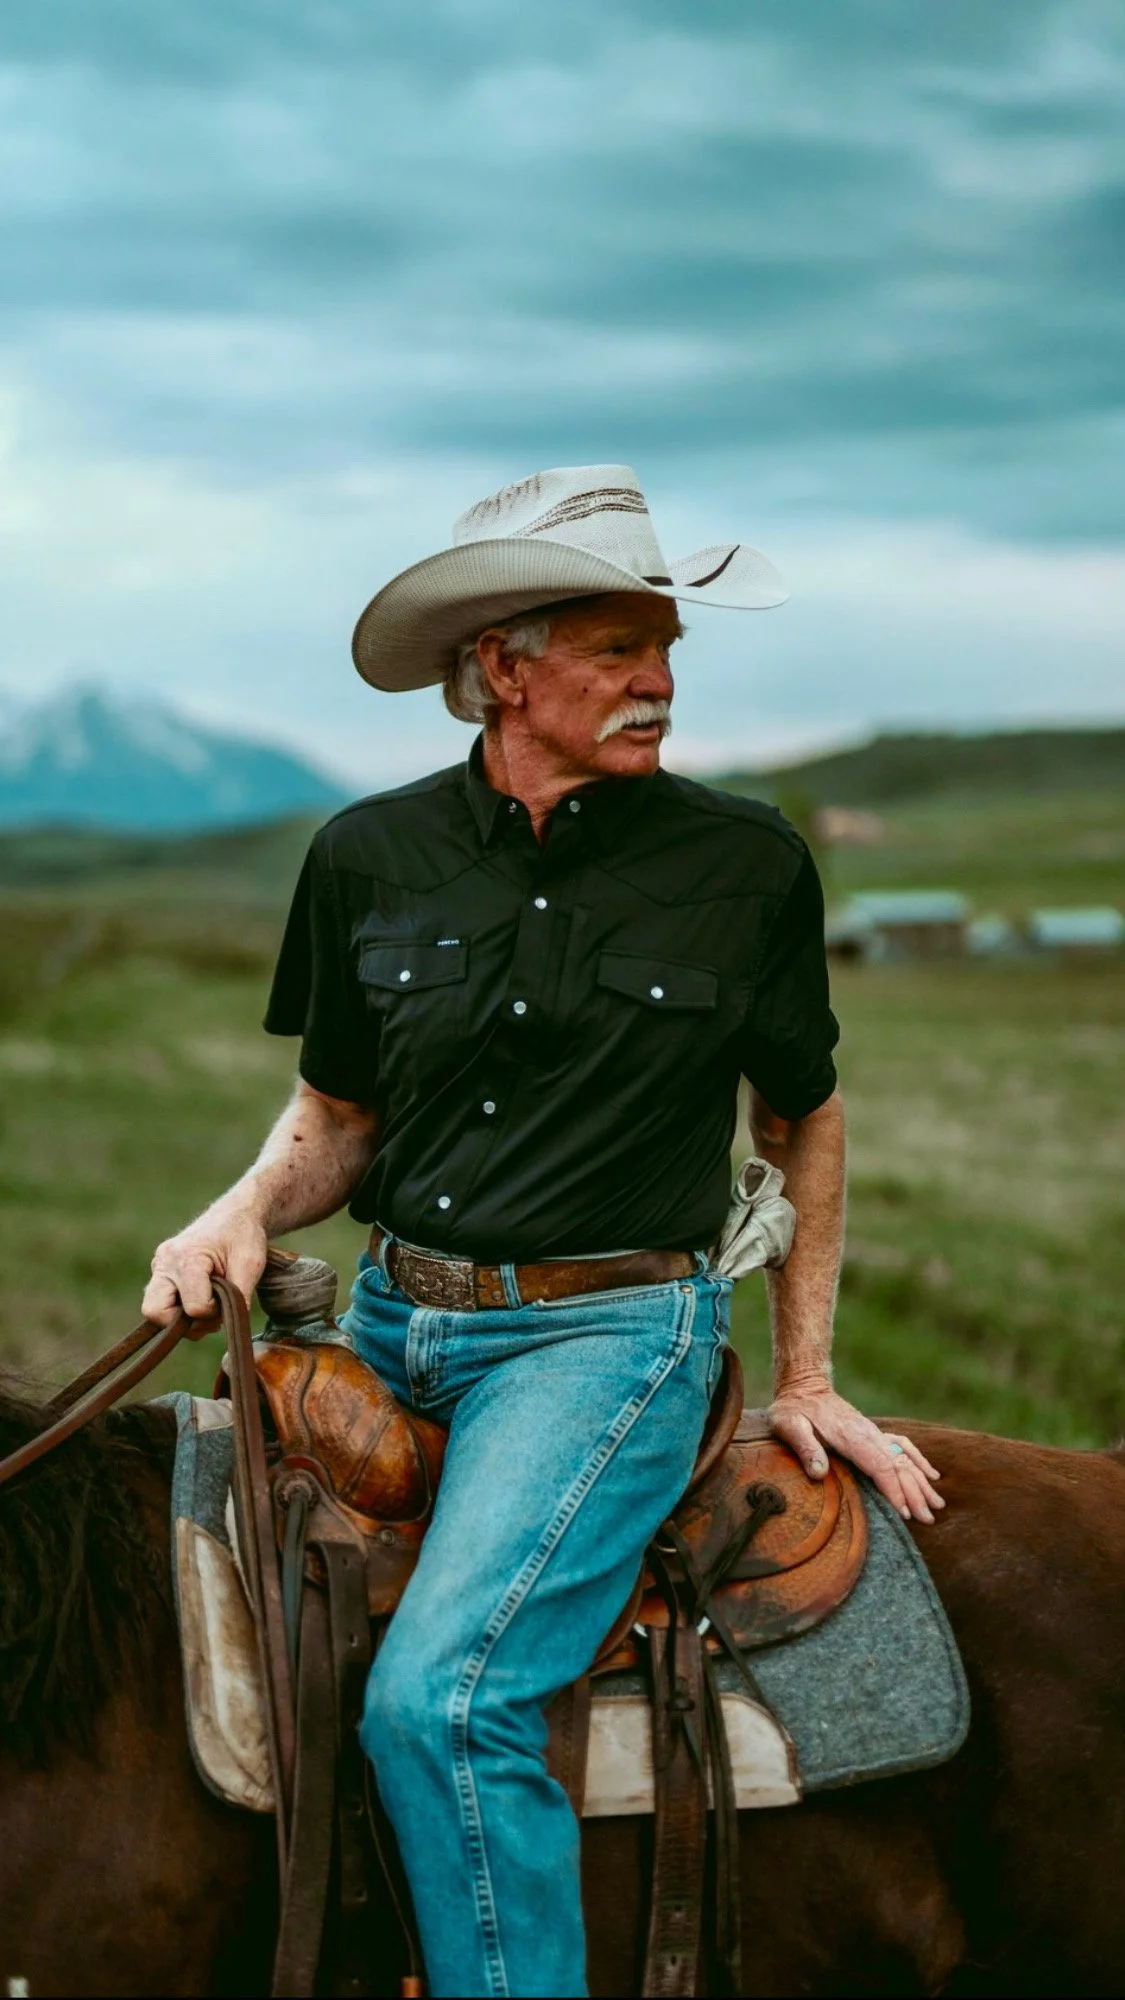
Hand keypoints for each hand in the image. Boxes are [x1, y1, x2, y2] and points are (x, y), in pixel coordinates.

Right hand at [142, 1206, 268, 1326]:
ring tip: (208, 1301)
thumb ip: (240, 1296)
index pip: (194, 1308)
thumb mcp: (251, 1263)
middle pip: (155, 1312)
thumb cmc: (243, 1235)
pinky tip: (199, 1296)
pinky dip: (179, 1308)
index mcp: (187, 1257)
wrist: (233, 1215)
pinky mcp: (159, 1272)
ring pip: (154, 1311)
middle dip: (184, 1322)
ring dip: (182, 1318)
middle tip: (209, 1311)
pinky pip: (160, 1301)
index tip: (227, 1297)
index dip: (214, 1311)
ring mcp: (158, 1267)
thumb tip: (230, 1326)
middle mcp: (165, 1262)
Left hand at [767, 1373, 943, 1523]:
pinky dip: (919, 1461)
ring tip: (937, 1506)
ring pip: (905, 1458)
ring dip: (921, 1482)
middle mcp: (868, 1434)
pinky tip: (932, 1476)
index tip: (904, 1512)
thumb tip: (819, 1472)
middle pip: (898, 1466)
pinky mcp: (874, 1434)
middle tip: (927, 1520)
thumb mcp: (788, 1425)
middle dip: (914, 1494)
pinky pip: (904, 1446)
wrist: (804, 1388)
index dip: (893, 1490)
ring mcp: (874, 1434)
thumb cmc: (793, 1410)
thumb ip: (804, 1447)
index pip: (879, 1465)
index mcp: (850, 1436)